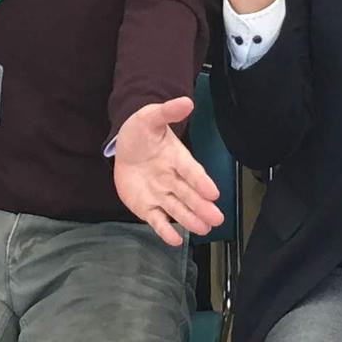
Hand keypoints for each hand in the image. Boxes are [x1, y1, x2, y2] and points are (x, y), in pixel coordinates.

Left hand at [113, 94, 224, 246]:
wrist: (124, 148)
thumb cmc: (141, 132)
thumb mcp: (150, 117)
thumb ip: (167, 112)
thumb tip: (186, 101)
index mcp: (177, 158)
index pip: (191, 171)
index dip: (201, 181)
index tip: (214, 192)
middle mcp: (172, 179)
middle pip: (188, 194)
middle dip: (201, 206)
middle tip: (217, 218)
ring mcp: (161, 194)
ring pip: (177, 208)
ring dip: (190, 219)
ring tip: (204, 229)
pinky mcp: (148, 207)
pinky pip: (158, 219)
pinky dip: (165, 230)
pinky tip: (175, 240)